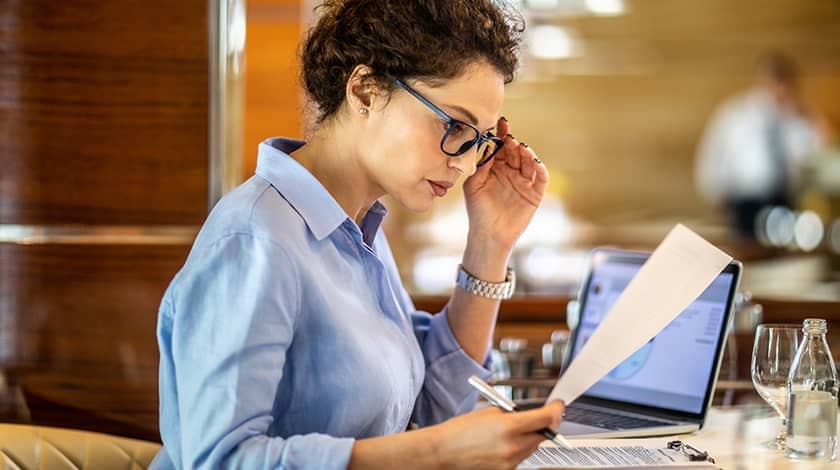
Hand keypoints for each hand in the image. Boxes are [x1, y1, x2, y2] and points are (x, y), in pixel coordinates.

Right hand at [424, 400, 564, 468]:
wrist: (443, 452)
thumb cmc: (459, 432)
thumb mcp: (489, 412)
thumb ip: (513, 413)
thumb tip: (531, 413)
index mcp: (509, 427)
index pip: (546, 419)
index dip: (556, 410)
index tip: (558, 407)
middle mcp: (513, 447)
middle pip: (543, 435)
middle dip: (542, 426)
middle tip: (536, 418)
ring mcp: (510, 463)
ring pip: (532, 448)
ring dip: (528, 439)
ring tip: (506, 434)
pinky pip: (520, 459)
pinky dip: (516, 451)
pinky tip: (499, 446)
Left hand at [463, 117, 548, 250]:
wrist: (488, 234)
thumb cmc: (478, 210)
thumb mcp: (474, 185)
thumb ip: (481, 166)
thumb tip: (489, 145)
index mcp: (496, 168)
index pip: (501, 148)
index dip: (502, 135)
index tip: (502, 122)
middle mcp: (511, 173)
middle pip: (515, 153)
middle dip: (513, 143)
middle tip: (509, 137)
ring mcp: (524, 183)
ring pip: (529, 163)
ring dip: (527, 154)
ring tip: (521, 148)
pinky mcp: (534, 194)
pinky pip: (541, 179)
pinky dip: (540, 169)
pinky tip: (535, 162)